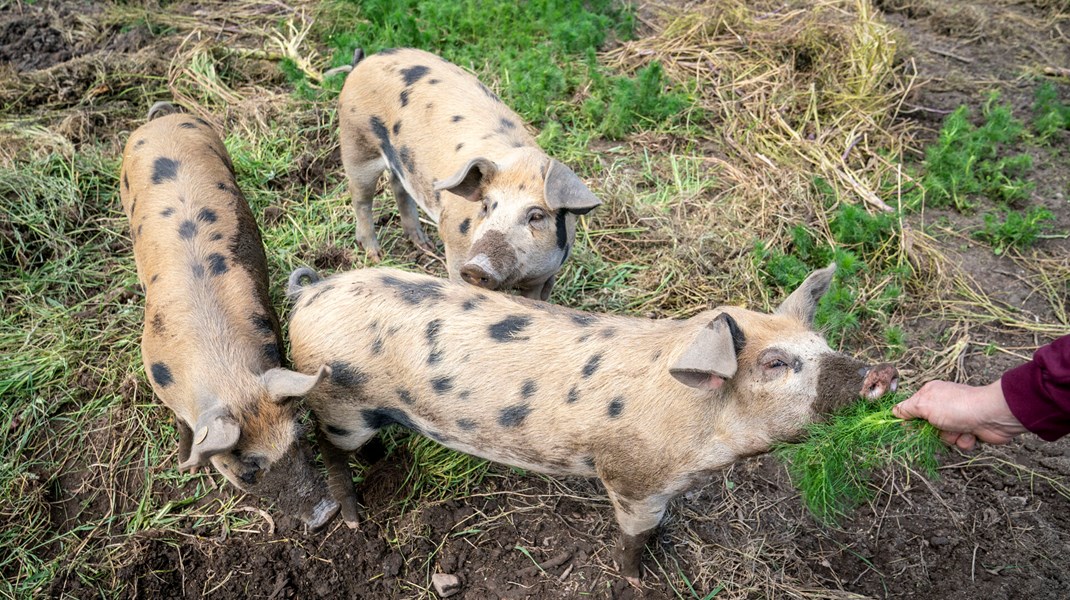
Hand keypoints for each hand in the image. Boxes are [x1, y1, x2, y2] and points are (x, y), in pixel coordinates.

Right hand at [892, 379, 1027, 449]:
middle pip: (928, 426)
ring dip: (951, 437)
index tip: (909, 427)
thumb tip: (893, 411)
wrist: (991, 415)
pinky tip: (971, 433)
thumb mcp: (924, 405)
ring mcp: (957, 417)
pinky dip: (964, 440)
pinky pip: (959, 442)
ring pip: (944, 437)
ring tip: (960, 428)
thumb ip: (907, 409)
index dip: (911, 420)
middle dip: (934, 431)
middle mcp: (943, 405)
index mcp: (930, 394)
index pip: (913, 409)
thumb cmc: (956, 407)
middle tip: (940, 426)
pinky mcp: (970, 429)